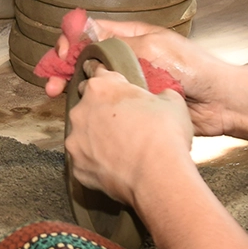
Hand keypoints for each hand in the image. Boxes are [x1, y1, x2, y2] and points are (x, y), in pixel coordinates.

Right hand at [43, 18, 240, 135]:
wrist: (221, 103)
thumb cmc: (194, 69)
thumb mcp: (153, 48)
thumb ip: (117, 44)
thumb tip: (82, 31)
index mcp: (131, 37)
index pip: (90, 32)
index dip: (71, 40)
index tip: (61, 54)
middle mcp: (126, 58)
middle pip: (84, 58)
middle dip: (63, 67)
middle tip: (49, 83)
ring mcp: (129, 83)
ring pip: (92, 82)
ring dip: (72, 87)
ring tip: (57, 97)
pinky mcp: (134, 107)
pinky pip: (107, 104)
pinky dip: (90, 106)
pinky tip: (80, 112)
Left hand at [63, 61, 195, 209]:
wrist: (158, 174)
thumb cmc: (165, 134)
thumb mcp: (172, 102)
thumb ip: (159, 94)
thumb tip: (162, 98)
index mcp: (100, 88)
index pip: (97, 73)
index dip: (110, 82)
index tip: (115, 88)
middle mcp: (81, 111)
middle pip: (86, 105)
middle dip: (101, 110)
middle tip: (123, 123)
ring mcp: (75, 140)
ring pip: (83, 135)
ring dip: (97, 139)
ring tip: (120, 150)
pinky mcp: (77, 167)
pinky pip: (85, 162)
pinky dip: (97, 164)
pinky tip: (116, 168)